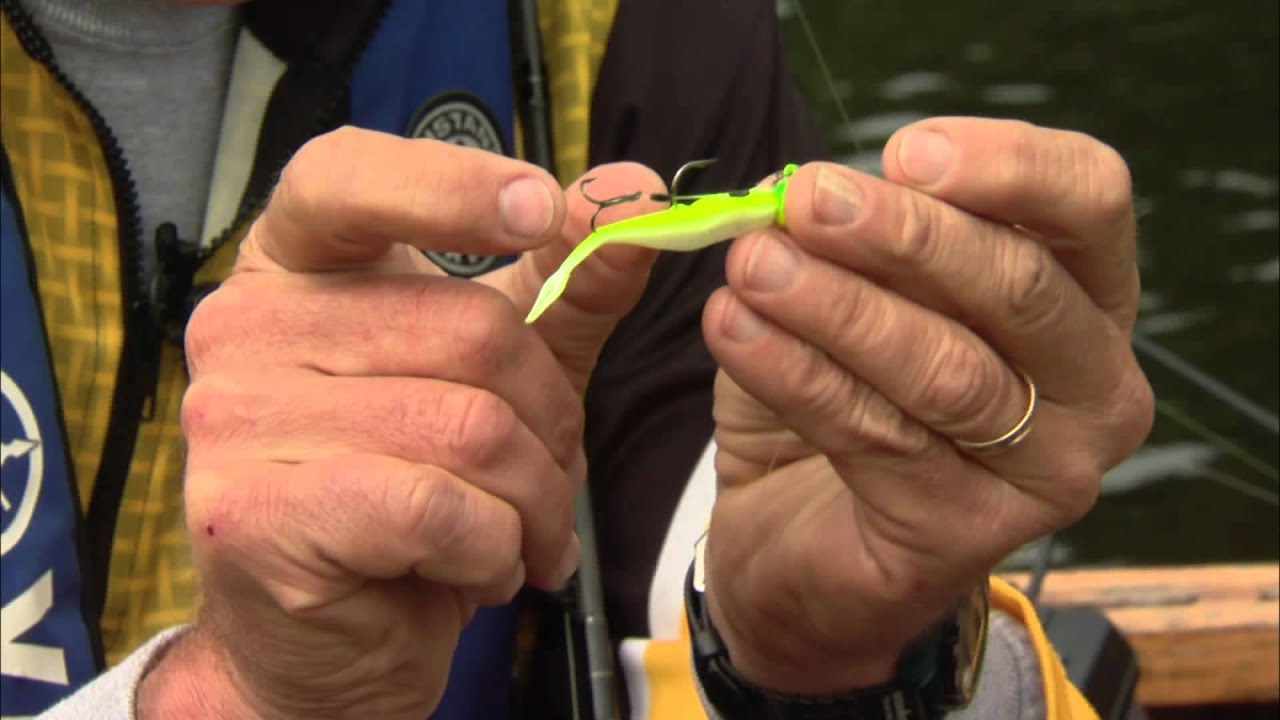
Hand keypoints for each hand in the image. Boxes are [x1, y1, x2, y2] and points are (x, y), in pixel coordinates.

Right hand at [137, 127, 665, 718]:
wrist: (336, 637)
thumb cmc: (418, 489)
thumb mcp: (504, 374)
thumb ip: (567, 286)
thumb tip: (636, 196)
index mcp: (295, 268)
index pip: (345, 177)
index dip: (448, 184)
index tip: (542, 211)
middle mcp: (245, 326)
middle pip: (464, 327)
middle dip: (549, 416)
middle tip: (550, 469)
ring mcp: (235, 420)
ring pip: (467, 428)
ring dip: (534, 498)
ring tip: (524, 531)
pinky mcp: (254, 514)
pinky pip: (438, 507)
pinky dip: (495, 548)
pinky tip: (480, 566)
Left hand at [700, 118, 1153, 693]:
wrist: (801, 540)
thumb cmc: (849, 391)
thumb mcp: (855, 292)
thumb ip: (849, 238)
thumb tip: (800, 188)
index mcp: (1085, 300)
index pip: (1090, 203)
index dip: (1007, 165)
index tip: (904, 152)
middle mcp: (1096, 388)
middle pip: (1020, 287)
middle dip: (905, 236)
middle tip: (805, 199)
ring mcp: (1046, 474)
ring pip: (946, 370)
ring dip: (838, 307)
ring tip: (751, 264)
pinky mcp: (966, 535)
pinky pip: (877, 437)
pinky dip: (796, 375)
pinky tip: (734, 329)